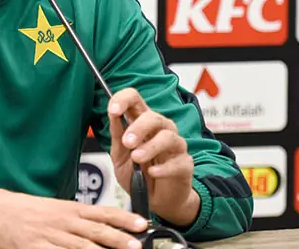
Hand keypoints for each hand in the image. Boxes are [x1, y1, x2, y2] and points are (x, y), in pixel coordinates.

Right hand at [0, 188, 148, 248]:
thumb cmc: (27, 210)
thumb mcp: (55, 209)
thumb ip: (77, 218)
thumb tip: (102, 227)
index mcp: (70, 209)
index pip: (103, 212)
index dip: (124, 219)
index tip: (141, 224)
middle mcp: (64, 221)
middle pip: (96, 231)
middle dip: (120, 239)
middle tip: (137, 245)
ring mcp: (50, 236)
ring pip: (81, 246)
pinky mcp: (36, 248)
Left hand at [107, 88, 199, 226]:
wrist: (154, 201)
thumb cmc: (137, 174)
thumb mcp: (119, 156)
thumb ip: (117, 136)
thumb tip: (113, 115)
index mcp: (141, 123)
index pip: (135, 99)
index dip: (124, 100)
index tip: (113, 110)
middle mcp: (161, 130)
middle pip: (154, 116)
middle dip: (138, 127)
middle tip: (127, 142)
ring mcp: (175, 146)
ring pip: (168, 136)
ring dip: (150, 146)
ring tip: (137, 158)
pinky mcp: (185, 164)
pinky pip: (178, 161)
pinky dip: (164, 168)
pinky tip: (153, 173)